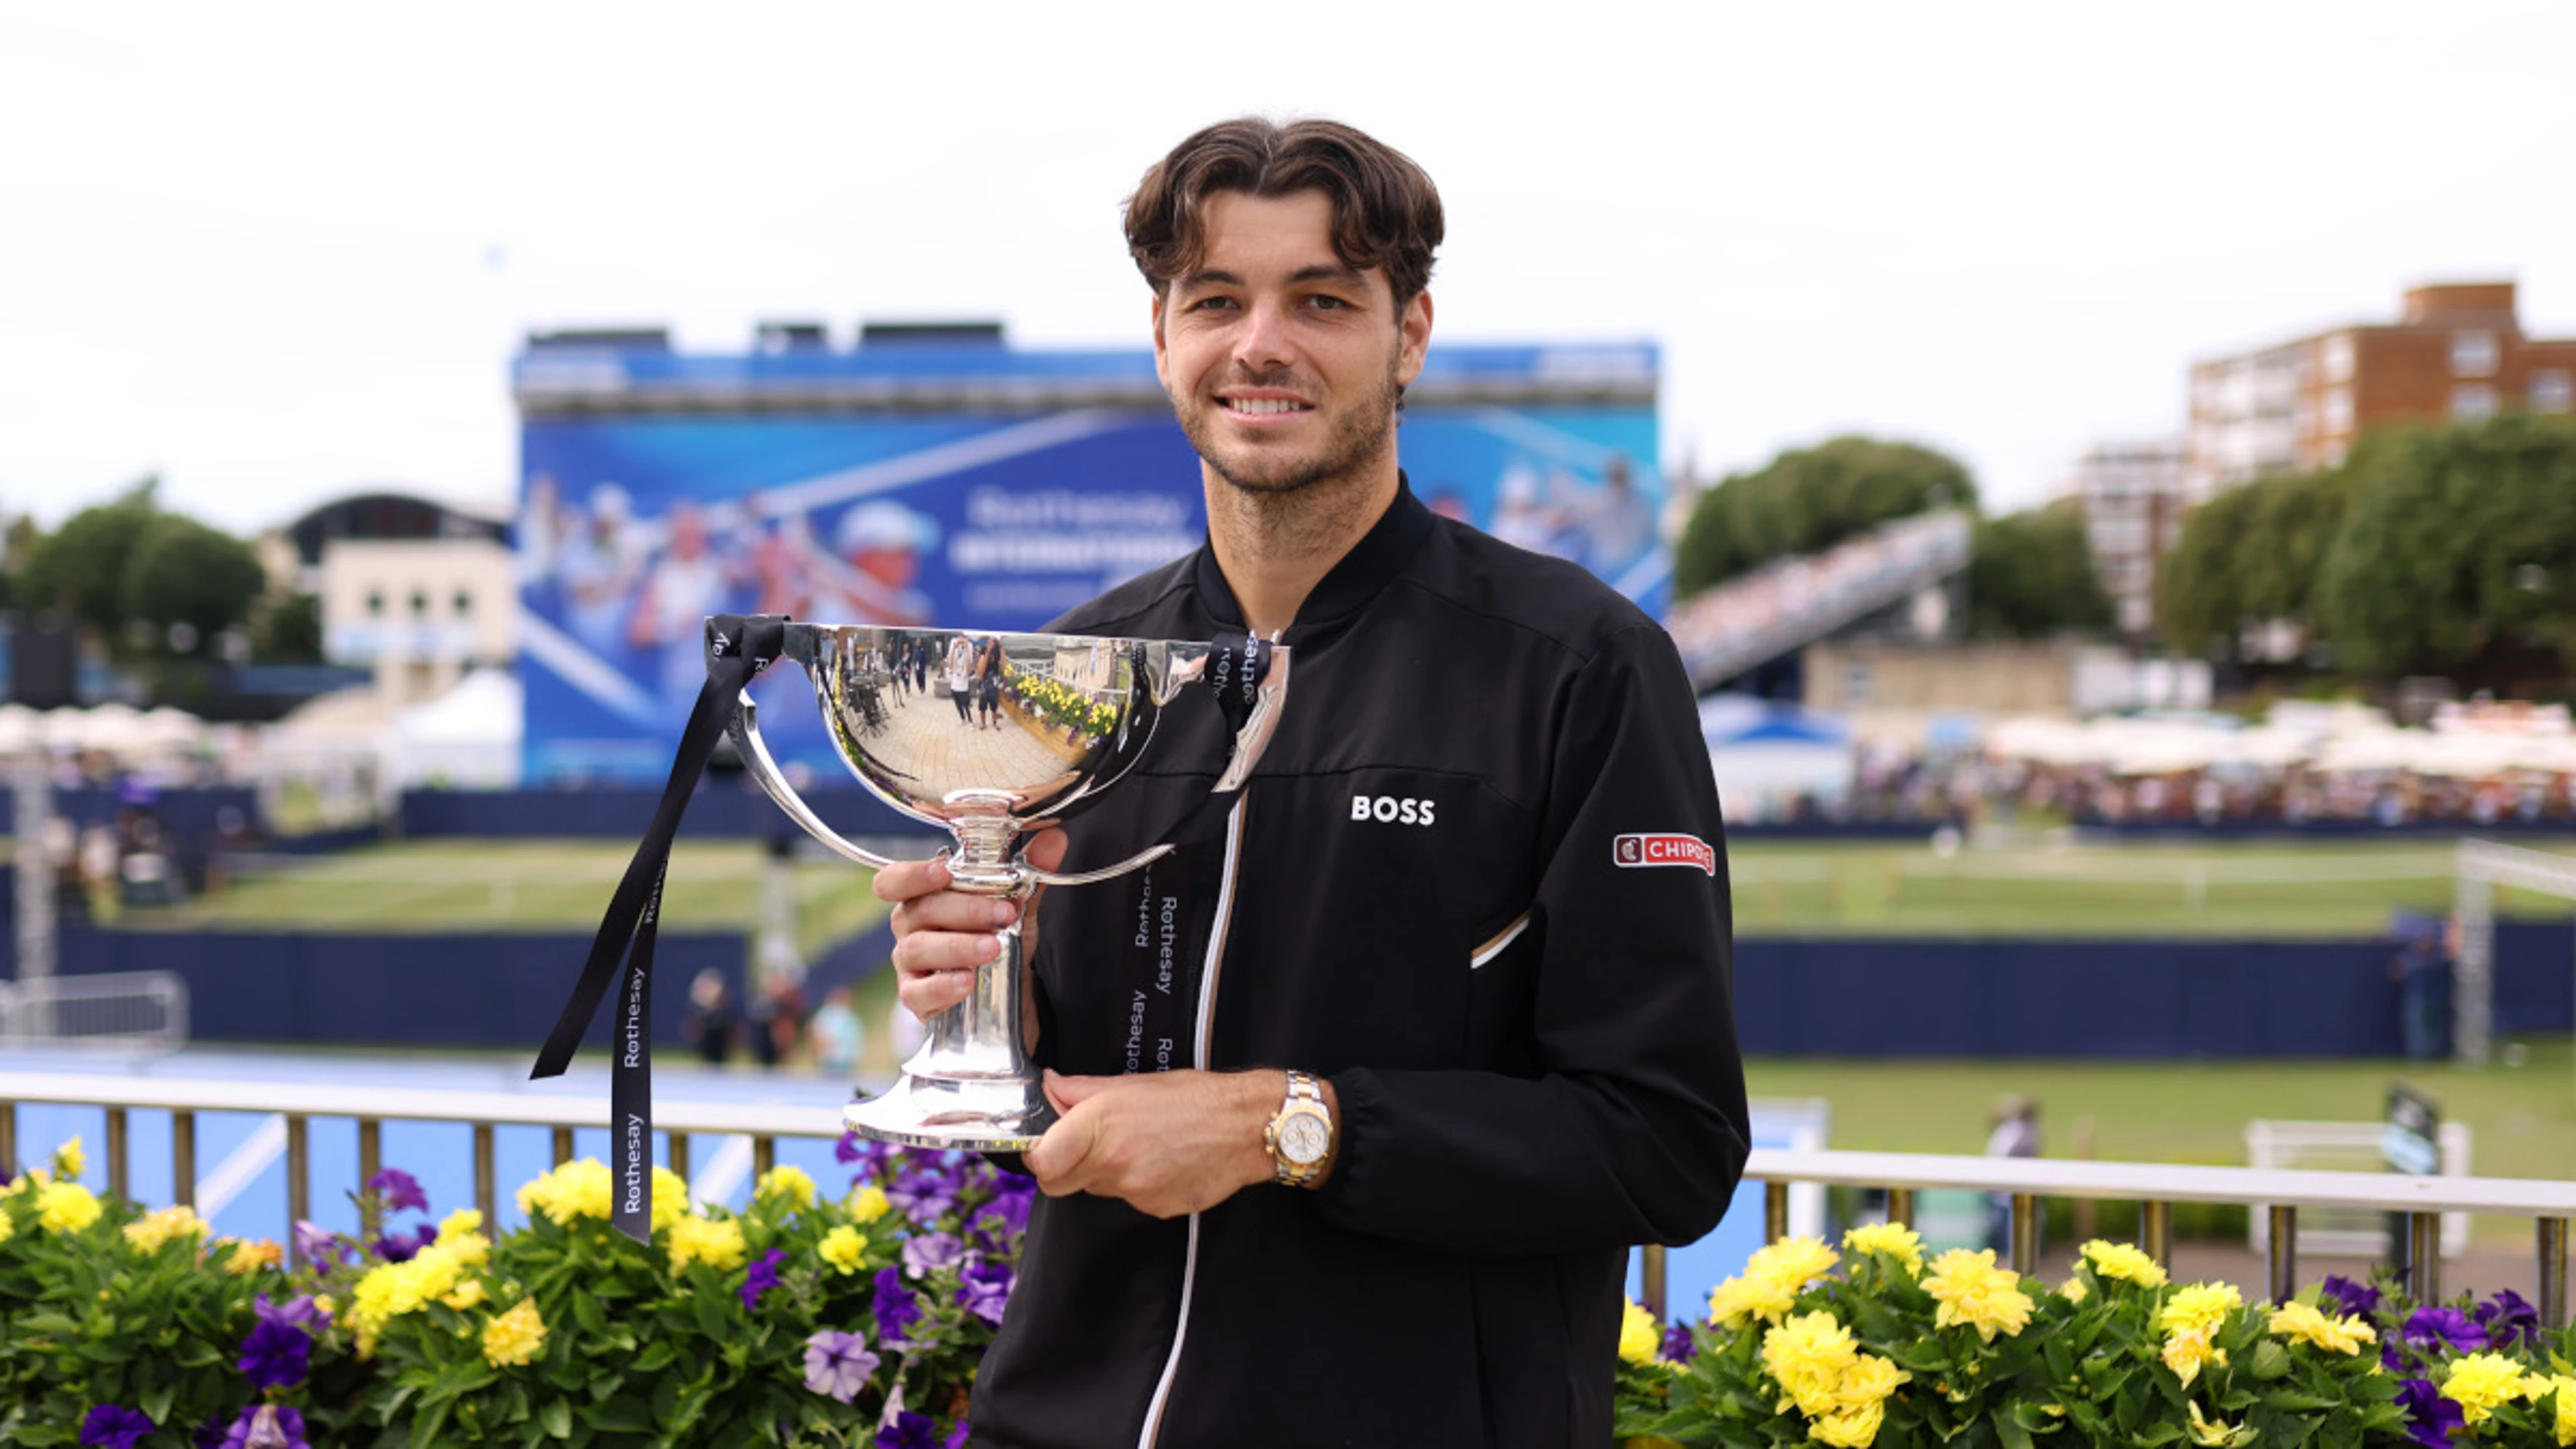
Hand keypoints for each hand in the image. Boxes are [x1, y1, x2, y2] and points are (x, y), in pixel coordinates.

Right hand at [875, 828, 1066, 1023]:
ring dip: (958, 946)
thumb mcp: (1015, 905)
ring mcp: (909, 964)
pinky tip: (967, 981)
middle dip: (965, 909)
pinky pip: (918, 992)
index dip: (913, 874)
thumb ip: (1030, 873)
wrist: (1006, 991)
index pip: (895, 880)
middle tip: (1004, 913)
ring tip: (994, 947)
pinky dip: (943, 986)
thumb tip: (1055, 838)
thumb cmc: (995, 936)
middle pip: (921, 911)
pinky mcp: (916, 998)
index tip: (944, 873)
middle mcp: (909, 927)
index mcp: (924, 896)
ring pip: (919, 949)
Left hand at [1025, 1069, 1282, 1217]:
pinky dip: (1136, 1184)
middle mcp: (1113, 1161)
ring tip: (1138, 1144)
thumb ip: (1082, 1089)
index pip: (1041, 1162)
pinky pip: (1129, 1199)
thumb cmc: (1197, 1098)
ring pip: (1096, 1189)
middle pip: (1059, 1184)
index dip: (1038, 1154)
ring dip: (1104, 1171)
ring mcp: (1135, 1190)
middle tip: (1083, 1145)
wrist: (1247, 1128)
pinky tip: (1160, 1161)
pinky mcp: (1155, 1208)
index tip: (1045, 1143)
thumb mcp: (1133, 1083)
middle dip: (1063, 1167)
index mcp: (1102, 1123)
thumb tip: (1051, 1087)